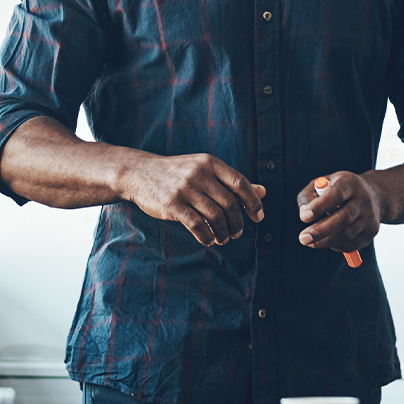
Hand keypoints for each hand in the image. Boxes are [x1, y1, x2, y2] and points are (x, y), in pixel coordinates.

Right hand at [119, 152, 265, 246]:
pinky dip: (206, 236)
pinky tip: (208, 240)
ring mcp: (185, 189)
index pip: (240, 184)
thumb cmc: (178, 173)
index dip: (253, 203)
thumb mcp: (205, 170)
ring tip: (223, 239)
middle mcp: (200, 174)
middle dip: (237, 223)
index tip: (258, 217)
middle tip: (236, 233)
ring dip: (223, 233)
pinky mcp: (172, 204)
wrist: (140, 172)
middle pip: (229, 204)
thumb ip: (232, 181)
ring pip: (215, 217)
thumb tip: (263, 191)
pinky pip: (197, 225)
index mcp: (210, 163)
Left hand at [297, 171, 382, 251]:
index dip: (320, 207)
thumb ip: (308, 196)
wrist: (373, 194)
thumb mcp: (322, 184)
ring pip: (346, 235)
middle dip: (320, 231)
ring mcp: (370, 216)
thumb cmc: (339, 189)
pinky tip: (327, 240)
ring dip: (325, 242)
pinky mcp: (372, 231)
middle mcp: (363, 199)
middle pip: (343, 219)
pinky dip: (335, 245)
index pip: (336, 195)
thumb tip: (304, 214)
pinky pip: (351, 244)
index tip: (303, 218)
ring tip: (310, 242)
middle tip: (303, 238)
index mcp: (350, 183)